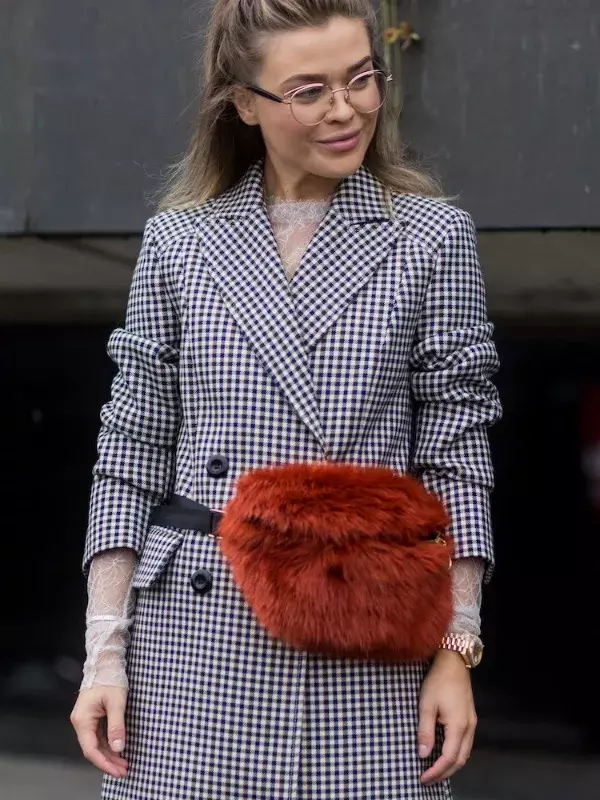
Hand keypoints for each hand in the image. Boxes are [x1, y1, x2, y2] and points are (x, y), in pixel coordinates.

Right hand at [70, 686, 128, 778]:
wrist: (106, 664)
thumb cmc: (110, 680)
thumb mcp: (117, 702)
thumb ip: (117, 726)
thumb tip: (118, 748)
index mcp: (82, 720)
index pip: (90, 748)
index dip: (104, 762)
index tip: (117, 770)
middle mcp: (81, 722)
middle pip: (92, 748)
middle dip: (108, 762)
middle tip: (124, 770)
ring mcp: (85, 720)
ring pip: (96, 744)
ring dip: (109, 755)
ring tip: (123, 764)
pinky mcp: (92, 718)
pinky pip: (98, 737)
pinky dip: (108, 745)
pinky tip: (118, 751)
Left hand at [418, 648, 476, 784]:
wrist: (453, 661)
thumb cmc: (437, 681)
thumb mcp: (426, 705)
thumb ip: (425, 731)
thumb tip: (423, 755)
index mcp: (458, 727)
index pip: (449, 758)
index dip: (436, 771)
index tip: (423, 778)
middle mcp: (469, 728)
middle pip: (460, 760)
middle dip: (445, 773)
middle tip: (428, 779)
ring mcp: (472, 722)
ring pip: (465, 752)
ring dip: (451, 764)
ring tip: (435, 770)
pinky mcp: (470, 717)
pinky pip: (465, 743)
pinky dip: (456, 753)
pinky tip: (445, 752)